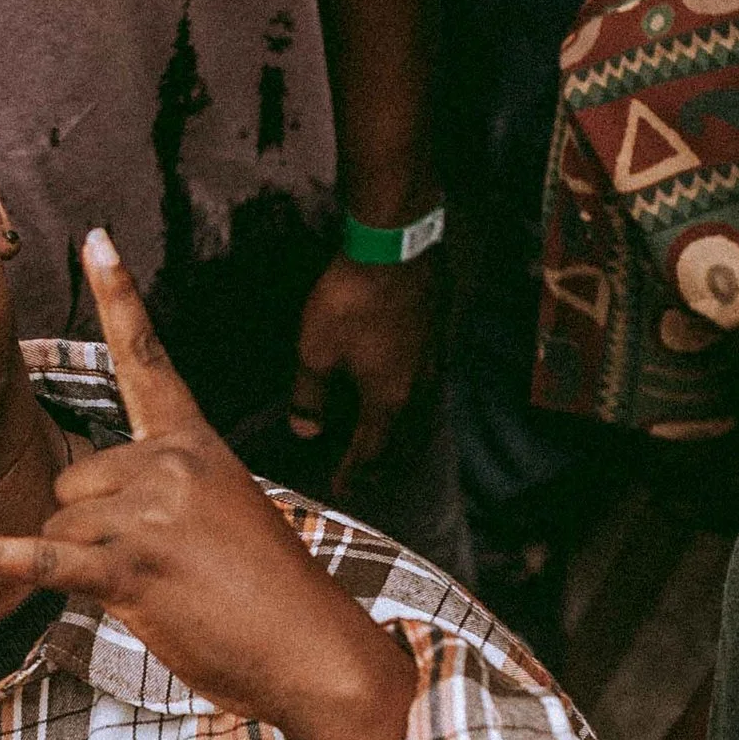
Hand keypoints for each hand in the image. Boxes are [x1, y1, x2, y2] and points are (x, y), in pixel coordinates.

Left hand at [0, 230, 408, 739]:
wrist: (310, 647)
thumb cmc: (267, 593)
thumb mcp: (224, 512)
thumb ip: (159, 490)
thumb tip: (81, 511)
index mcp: (194, 442)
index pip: (147, 358)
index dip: (120, 296)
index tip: (95, 239)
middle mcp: (169, 463)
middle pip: (73, 482)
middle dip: (94, 532)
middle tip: (162, 569)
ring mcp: (149, 513)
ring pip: (60, 526)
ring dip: (87, 567)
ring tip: (158, 593)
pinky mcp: (129, 567)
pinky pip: (43, 558)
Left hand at [291, 252, 435, 481]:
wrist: (393, 251)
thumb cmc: (351, 302)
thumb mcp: (316, 351)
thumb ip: (310, 395)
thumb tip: (305, 430)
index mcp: (387, 398)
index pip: (370, 447)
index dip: (354, 469)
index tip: (343, 488)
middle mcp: (415, 387)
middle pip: (402, 435)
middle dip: (384, 458)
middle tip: (369, 473)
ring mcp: (429, 360)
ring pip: (418, 409)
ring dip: (402, 431)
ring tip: (388, 439)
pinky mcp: (432, 335)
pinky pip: (425, 382)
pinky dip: (412, 399)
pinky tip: (405, 390)